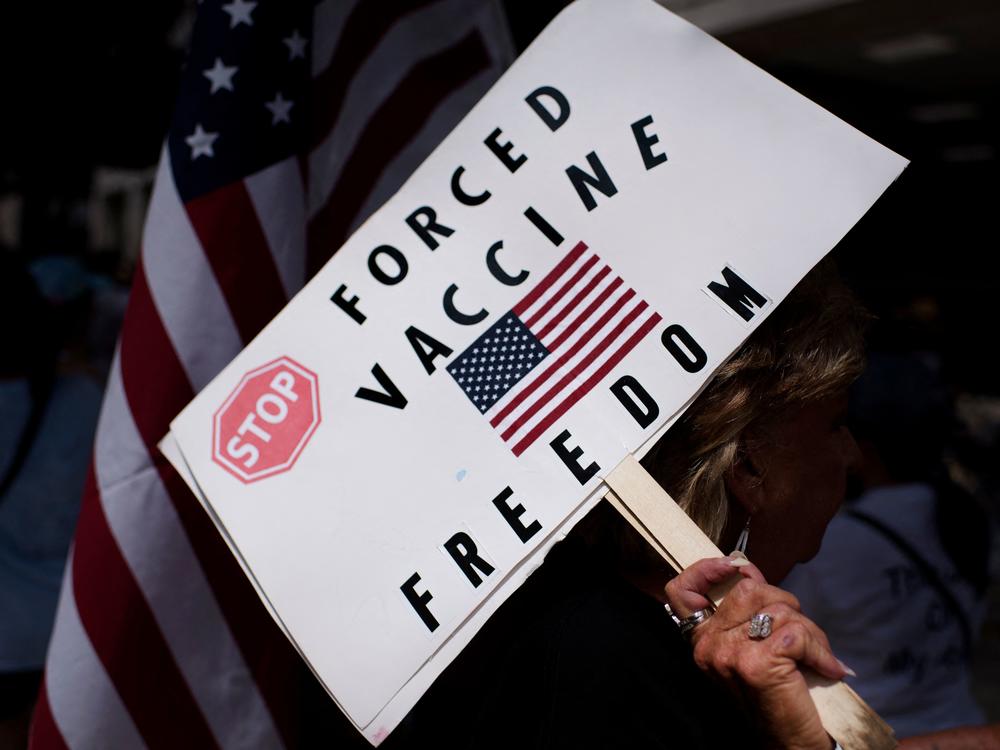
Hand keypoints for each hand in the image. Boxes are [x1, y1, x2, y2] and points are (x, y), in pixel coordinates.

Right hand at [666, 557, 848, 749]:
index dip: (706, 569)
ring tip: (817, 656)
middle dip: (787, 605)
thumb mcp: (751, 649)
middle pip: (749, 590)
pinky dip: (820, 649)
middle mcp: (708, 645)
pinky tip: (827, 667)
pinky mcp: (756, 663)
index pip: (681, 590)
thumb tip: (749, 573)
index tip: (736, 568)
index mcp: (702, 640)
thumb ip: (746, 613)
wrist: (790, 745)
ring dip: (810, 631)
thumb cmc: (776, 696)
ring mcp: (729, 653)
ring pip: (778, 609)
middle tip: (804, 637)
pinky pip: (797, 632)